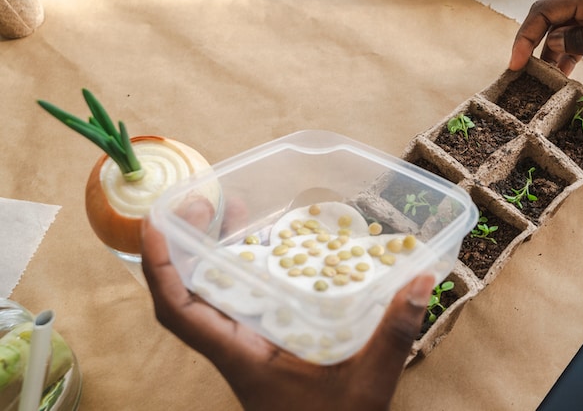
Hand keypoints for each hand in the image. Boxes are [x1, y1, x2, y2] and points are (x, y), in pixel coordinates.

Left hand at [141, 214, 432, 410]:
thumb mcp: (369, 384)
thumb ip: (394, 335)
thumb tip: (420, 281)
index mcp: (243, 359)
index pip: (181, 313)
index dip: (161, 269)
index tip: (157, 226)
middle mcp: (238, 350)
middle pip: (192, 294)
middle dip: (191, 245)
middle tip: (212, 202)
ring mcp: (252, 349)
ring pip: (218, 296)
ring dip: (220, 254)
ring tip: (240, 213)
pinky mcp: (271, 349)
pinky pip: (248, 303)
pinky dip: (252, 272)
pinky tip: (276, 251)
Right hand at [509, 0, 582, 74]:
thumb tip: (555, 43)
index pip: (544, 11)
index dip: (524, 36)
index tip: (515, 64)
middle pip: (548, 18)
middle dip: (533, 45)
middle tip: (523, 77)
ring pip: (562, 28)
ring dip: (551, 53)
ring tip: (542, 82)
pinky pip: (579, 34)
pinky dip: (569, 52)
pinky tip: (563, 75)